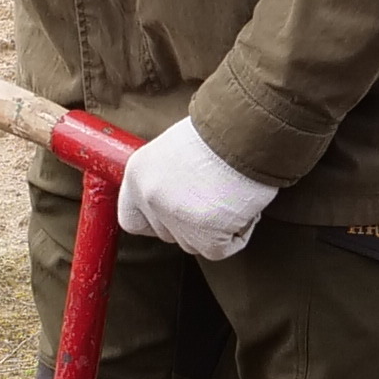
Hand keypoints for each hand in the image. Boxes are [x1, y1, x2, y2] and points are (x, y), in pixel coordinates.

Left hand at [114, 116, 274, 260]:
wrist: (246, 129)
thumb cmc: (220, 132)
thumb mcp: (177, 149)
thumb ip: (167, 179)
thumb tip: (178, 200)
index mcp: (138, 174)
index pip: (131, 220)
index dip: (155, 222)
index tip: (175, 214)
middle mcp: (150, 198)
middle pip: (168, 234)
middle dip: (191, 224)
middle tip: (215, 195)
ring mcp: (175, 219)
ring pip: (194, 243)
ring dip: (216, 227)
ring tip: (231, 192)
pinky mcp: (205, 236)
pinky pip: (221, 249)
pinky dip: (238, 233)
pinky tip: (243, 204)